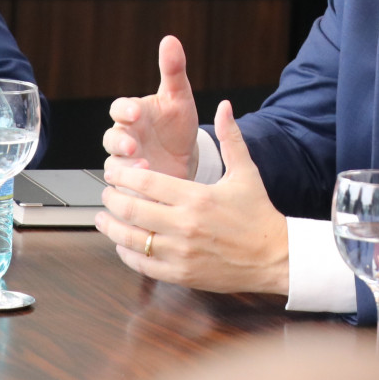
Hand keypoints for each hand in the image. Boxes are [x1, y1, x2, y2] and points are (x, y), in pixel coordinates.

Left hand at [96, 99, 288, 295]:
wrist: (274, 256)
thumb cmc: (258, 213)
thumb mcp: (245, 172)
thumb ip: (230, 138)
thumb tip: (224, 106)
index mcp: (197, 197)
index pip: (146, 183)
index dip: (123, 175)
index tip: (114, 172)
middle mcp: (185, 226)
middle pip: (131, 210)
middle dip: (111, 199)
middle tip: (106, 192)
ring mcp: (181, 252)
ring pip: (130, 239)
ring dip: (111, 227)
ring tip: (104, 217)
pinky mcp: (181, 274)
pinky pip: (142, 264)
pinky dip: (126, 253)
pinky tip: (123, 243)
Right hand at [103, 35, 199, 179]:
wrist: (186, 157)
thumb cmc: (177, 124)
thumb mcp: (179, 97)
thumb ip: (173, 70)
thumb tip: (171, 40)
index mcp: (133, 114)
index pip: (119, 108)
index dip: (124, 110)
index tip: (135, 112)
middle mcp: (125, 137)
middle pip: (111, 139)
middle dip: (120, 143)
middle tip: (132, 146)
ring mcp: (126, 162)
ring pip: (114, 166)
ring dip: (126, 169)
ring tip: (144, 168)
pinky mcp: (131, 185)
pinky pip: (123, 188)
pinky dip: (131, 190)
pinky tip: (143, 191)